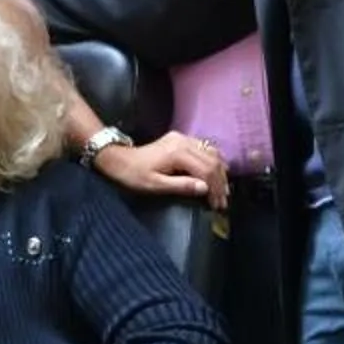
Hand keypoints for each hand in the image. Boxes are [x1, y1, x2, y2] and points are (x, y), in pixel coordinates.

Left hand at [94, 130, 226, 207]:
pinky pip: (205, 148)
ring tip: (223, 190)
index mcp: (178, 153)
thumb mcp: (155, 185)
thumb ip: (181, 186)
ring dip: (220, 172)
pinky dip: (214, 161)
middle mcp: (184, 141)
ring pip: (211, 152)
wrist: (119, 159)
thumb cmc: (134, 175)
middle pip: (212, 161)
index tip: (217, 205)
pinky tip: (217, 172)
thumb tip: (205, 188)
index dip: (214, 189)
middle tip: (223, 201)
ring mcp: (183, 138)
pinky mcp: (181, 139)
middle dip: (220, 182)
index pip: (206, 170)